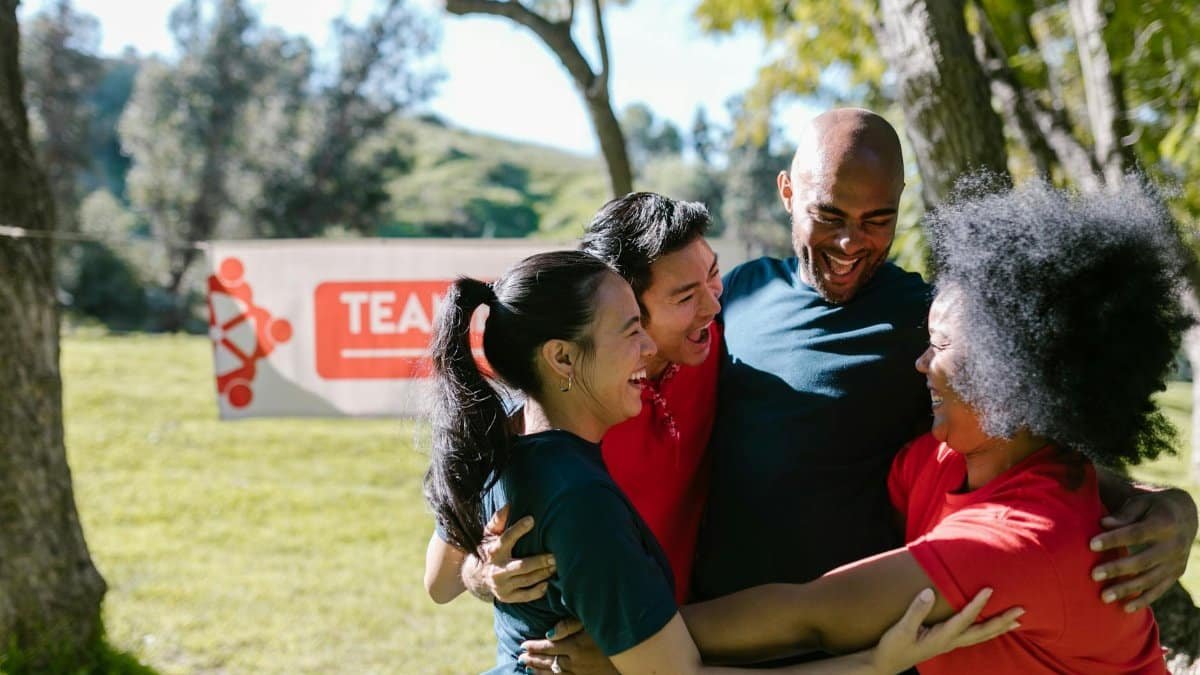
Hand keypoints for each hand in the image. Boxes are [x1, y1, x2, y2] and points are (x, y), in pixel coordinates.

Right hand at [463, 505, 555, 603]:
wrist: (476, 577)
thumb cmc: (489, 550)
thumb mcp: (489, 535)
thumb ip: (498, 521)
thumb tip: (509, 505)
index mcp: (493, 551)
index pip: (506, 539)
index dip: (518, 529)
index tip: (532, 520)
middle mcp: (496, 570)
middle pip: (522, 565)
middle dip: (540, 561)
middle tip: (555, 556)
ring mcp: (501, 585)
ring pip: (527, 579)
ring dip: (543, 573)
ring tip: (556, 566)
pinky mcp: (506, 597)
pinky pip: (526, 595)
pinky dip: (538, 590)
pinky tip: (547, 583)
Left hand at [518, 618, 615, 674]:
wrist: (633, 659)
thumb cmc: (613, 636)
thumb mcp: (593, 624)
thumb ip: (570, 625)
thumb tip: (549, 632)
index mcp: (576, 646)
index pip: (549, 647)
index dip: (535, 646)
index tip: (523, 644)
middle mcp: (575, 663)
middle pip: (549, 661)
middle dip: (533, 658)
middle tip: (520, 656)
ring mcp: (580, 674)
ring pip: (554, 674)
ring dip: (539, 670)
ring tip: (527, 666)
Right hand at [870, 588, 1022, 673]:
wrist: (886, 664)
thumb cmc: (893, 646)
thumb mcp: (902, 628)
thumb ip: (916, 610)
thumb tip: (929, 591)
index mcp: (942, 637)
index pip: (965, 618)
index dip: (977, 604)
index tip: (990, 589)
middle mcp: (950, 642)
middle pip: (982, 631)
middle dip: (1002, 621)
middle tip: (1021, 610)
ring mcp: (949, 644)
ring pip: (980, 636)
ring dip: (999, 628)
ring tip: (1016, 621)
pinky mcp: (945, 643)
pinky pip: (972, 637)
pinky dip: (986, 631)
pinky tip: (989, 628)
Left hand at [1089, 488, 1198, 611]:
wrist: (1184, 514)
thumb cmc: (1152, 506)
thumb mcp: (1141, 502)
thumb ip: (1124, 514)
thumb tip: (1103, 523)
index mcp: (1164, 523)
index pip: (1136, 533)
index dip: (1114, 539)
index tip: (1091, 544)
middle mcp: (1174, 545)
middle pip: (1143, 560)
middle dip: (1118, 569)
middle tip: (1093, 575)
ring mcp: (1176, 562)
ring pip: (1150, 579)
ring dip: (1127, 589)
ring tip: (1104, 596)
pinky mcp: (1176, 574)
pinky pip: (1159, 590)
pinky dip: (1143, 600)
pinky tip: (1125, 608)